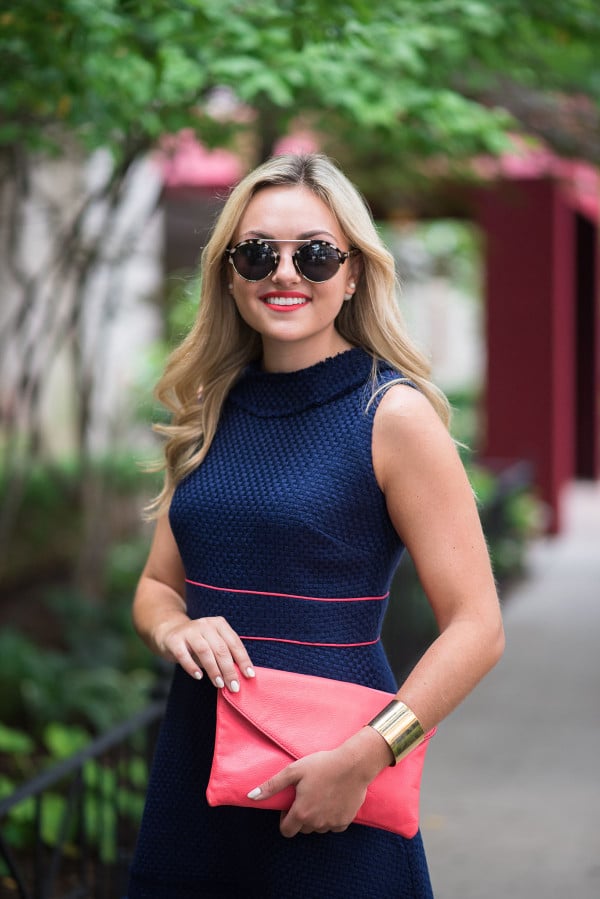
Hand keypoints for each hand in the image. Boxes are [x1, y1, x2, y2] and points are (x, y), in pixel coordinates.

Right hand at [155, 614, 254, 691]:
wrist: (169, 632)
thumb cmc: (197, 643)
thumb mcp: (213, 644)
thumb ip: (225, 656)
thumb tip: (238, 677)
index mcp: (219, 624)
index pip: (234, 643)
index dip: (243, 660)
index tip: (249, 676)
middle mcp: (205, 625)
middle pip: (221, 648)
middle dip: (229, 670)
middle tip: (234, 687)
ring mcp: (189, 631)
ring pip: (204, 651)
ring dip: (213, 669)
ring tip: (219, 684)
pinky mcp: (175, 640)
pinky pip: (183, 654)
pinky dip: (192, 666)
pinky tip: (199, 677)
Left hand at [248, 729, 389, 836]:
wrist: (353, 765)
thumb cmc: (322, 765)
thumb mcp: (294, 771)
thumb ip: (272, 786)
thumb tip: (251, 796)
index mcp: (301, 813)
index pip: (286, 831)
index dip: (284, 819)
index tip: (290, 804)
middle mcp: (316, 824)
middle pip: (302, 829)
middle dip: (300, 817)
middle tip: (306, 796)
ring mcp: (331, 824)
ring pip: (318, 828)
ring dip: (316, 818)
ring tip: (320, 796)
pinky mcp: (345, 822)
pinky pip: (333, 826)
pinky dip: (331, 818)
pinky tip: (333, 800)